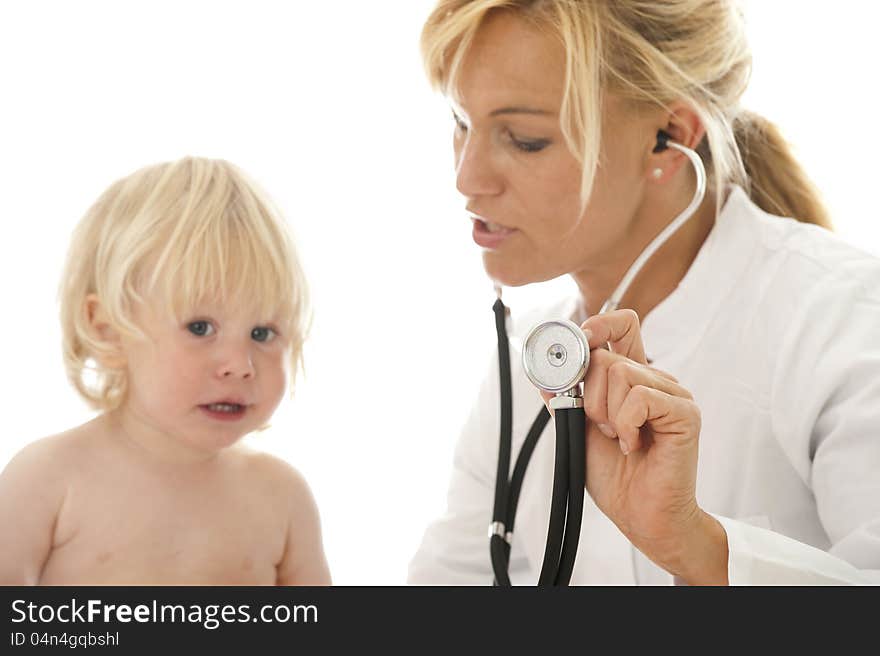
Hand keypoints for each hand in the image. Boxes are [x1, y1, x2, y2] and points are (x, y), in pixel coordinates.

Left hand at [541, 309, 727, 583]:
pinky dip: (626, 424)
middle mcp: (656, 380)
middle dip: (590, 397)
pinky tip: (634, 445)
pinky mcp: (684, 413)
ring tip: (621, 440)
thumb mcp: (578, 430)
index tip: (580, 342)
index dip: (598, 324)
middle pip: (606, 355)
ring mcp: (673, 394)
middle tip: (603, 429)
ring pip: (621, 373)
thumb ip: (566, 398)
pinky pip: (640, 397)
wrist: (642, 516)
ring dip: (607, 413)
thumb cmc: (617, 477)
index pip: (622, 325)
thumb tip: (543, 374)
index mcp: (633, 379)